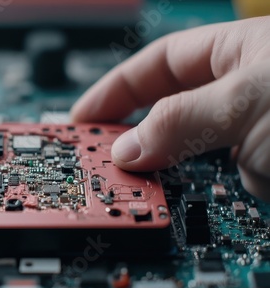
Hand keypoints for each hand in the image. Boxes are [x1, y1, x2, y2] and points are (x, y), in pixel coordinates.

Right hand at [71, 16, 269, 200]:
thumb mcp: (246, 103)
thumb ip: (181, 122)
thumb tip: (128, 149)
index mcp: (239, 50)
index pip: (160, 62)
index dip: (117, 88)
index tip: (84, 116)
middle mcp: (243, 87)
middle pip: (169, 106)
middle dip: (136, 131)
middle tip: (99, 153)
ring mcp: (254, 126)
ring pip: (195, 146)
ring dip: (175, 167)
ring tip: (142, 182)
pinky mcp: (266, 162)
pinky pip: (225, 175)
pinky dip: (216, 186)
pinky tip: (219, 189)